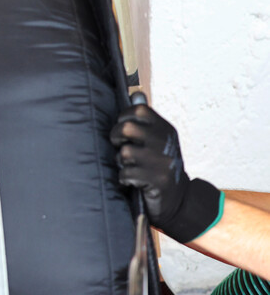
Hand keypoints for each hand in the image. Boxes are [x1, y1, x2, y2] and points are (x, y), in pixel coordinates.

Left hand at [111, 94, 223, 242]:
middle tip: (120, 147)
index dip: (124, 118)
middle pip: (126, 129)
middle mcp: (166, 143)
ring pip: (124, 153)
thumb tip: (136, 93)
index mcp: (165, 129)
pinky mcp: (158, 180)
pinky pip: (126, 173)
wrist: (179, 200)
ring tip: (131, 167)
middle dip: (116, 138)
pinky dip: (125, 179)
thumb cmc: (159, 166)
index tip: (124, 131)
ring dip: (121, 163)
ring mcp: (163, 161)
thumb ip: (145, 120)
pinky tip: (135, 181)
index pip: (139, 110)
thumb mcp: (157, 140)